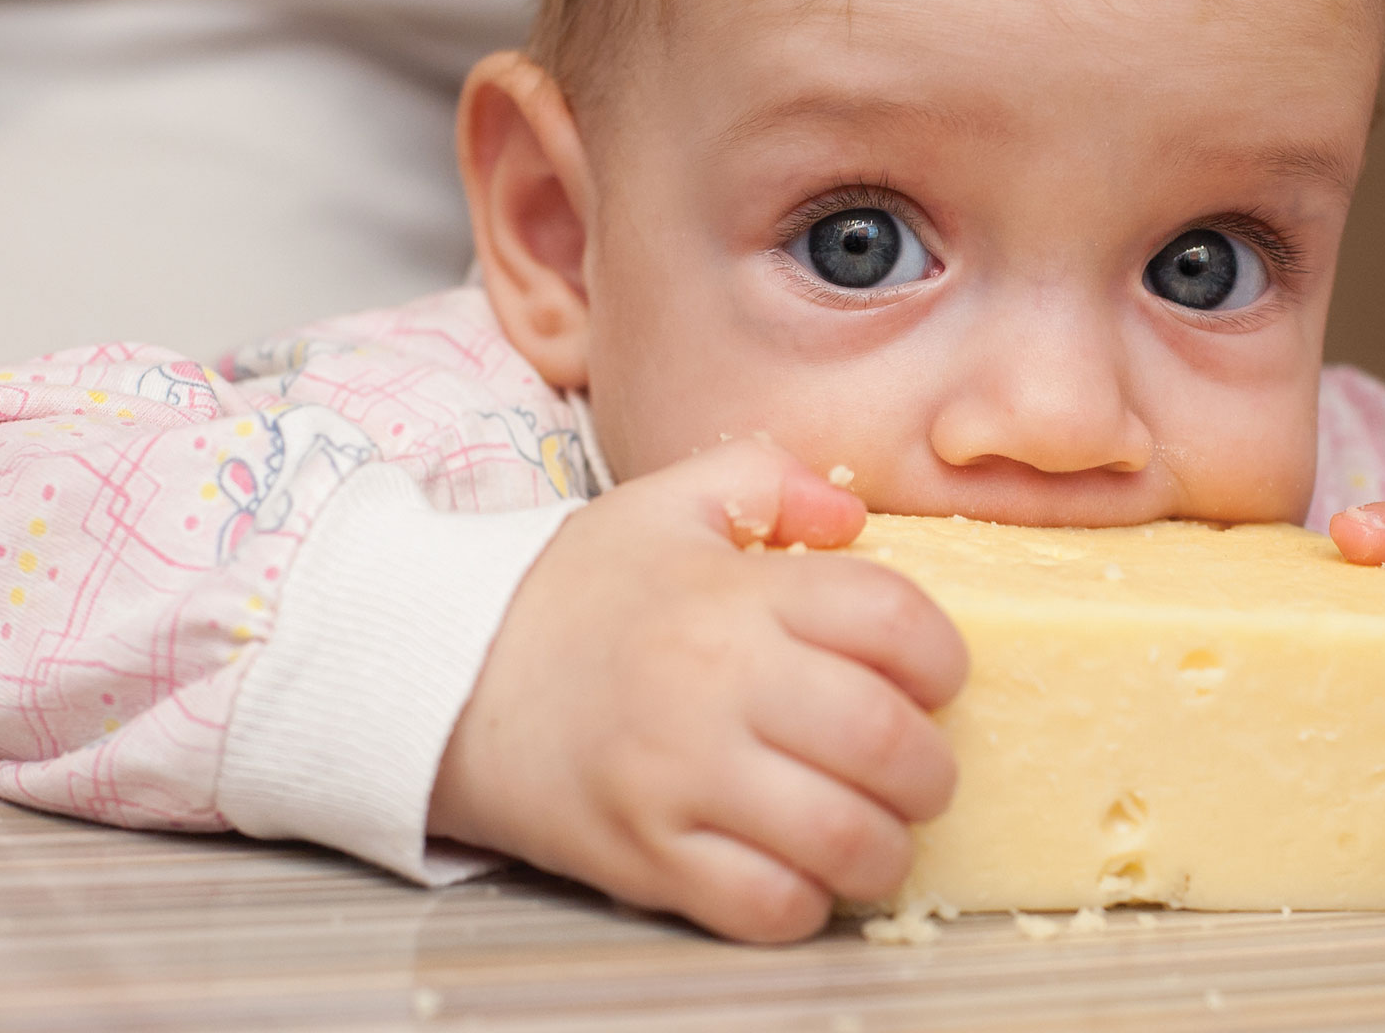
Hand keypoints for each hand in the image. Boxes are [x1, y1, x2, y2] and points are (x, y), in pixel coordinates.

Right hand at [428, 440, 968, 942]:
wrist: (442, 675)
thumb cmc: (575, 591)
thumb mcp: (667, 502)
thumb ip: (771, 479)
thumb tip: (853, 518)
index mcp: (734, 593)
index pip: (892, 619)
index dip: (942, 655)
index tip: (934, 676)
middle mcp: (715, 684)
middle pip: (884, 738)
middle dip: (930, 765)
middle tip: (918, 766)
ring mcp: (679, 779)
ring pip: (842, 837)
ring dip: (887, 843)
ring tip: (877, 826)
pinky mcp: (645, 857)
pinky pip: (767, 905)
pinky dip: (808, 900)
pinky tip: (804, 869)